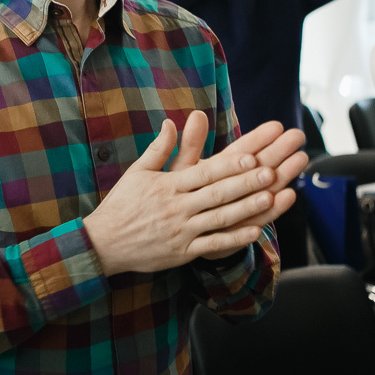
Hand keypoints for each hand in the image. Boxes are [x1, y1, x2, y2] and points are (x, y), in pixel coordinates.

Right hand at [84, 112, 307, 274]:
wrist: (103, 243)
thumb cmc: (121, 205)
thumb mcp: (136, 172)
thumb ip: (158, 149)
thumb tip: (170, 122)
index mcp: (167, 185)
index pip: (203, 172)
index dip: (229, 166)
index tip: (252, 156)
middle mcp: (176, 207)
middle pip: (217, 193)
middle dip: (246, 183)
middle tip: (271, 172)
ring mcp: (180, 231)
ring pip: (219, 218)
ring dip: (246, 208)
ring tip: (270, 197)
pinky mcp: (182, 252)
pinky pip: (212, 245)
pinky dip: (233, 240)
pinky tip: (254, 232)